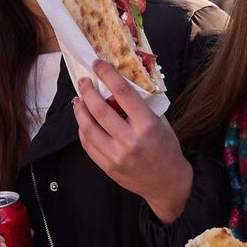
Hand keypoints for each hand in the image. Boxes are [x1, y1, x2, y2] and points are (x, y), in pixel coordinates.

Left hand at [73, 60, 192, 222]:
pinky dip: (83, 129)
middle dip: (87, 91)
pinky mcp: (107, 167)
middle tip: (83, 81)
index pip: (123, 93)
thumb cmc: (166, 148)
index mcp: (147, 125)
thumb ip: (141, 106)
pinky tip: (83, 121)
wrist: (167, 183)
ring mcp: (116, 156)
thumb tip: (119, 85)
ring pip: (88, 128)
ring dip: (80, 110)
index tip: (97, 64)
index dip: (107, 74)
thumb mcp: (161, 122)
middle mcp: (130, 141)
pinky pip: (88, 144)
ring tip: (78, 100)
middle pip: (100, 110)